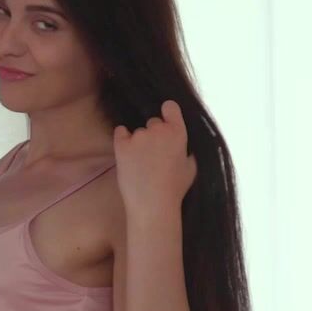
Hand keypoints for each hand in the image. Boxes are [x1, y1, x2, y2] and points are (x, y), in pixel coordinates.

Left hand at [113, 99, 197, 215]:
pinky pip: (120, 132)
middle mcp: (158, 130)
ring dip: (138, 141)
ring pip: (137, 131)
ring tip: (141, 162)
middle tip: (153, 154)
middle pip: (153, 122)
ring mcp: (139, 136)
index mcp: (178, 132)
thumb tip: (183, 145)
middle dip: (154, 134)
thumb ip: (187, 149)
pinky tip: (127, 152)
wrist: (153, 203)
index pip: (171, 107)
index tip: (165, 117)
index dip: (168, 112)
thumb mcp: (191, 166)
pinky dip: (122, 138)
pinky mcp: (122, 145)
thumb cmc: (175, 188)